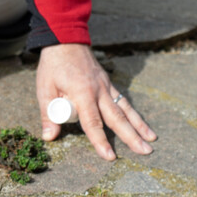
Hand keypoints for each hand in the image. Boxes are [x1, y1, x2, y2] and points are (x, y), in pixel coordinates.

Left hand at [37, 43, 156, 159]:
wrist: (66, 39)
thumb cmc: (54, 65)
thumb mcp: (44, 89)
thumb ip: (48, 114)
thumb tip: (50, 137)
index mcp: (83, 93)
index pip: (93, 123)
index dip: (100, 141)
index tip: (110, 156)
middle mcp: (99, 91)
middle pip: (117, 119)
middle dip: (131, 137)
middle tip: (145, 152)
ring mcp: (106, 87)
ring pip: (125, 110)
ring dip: (139, 126)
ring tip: (151, 140)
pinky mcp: (108, 84)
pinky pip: (123, 102)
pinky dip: (134, 114)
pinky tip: (142, 125)